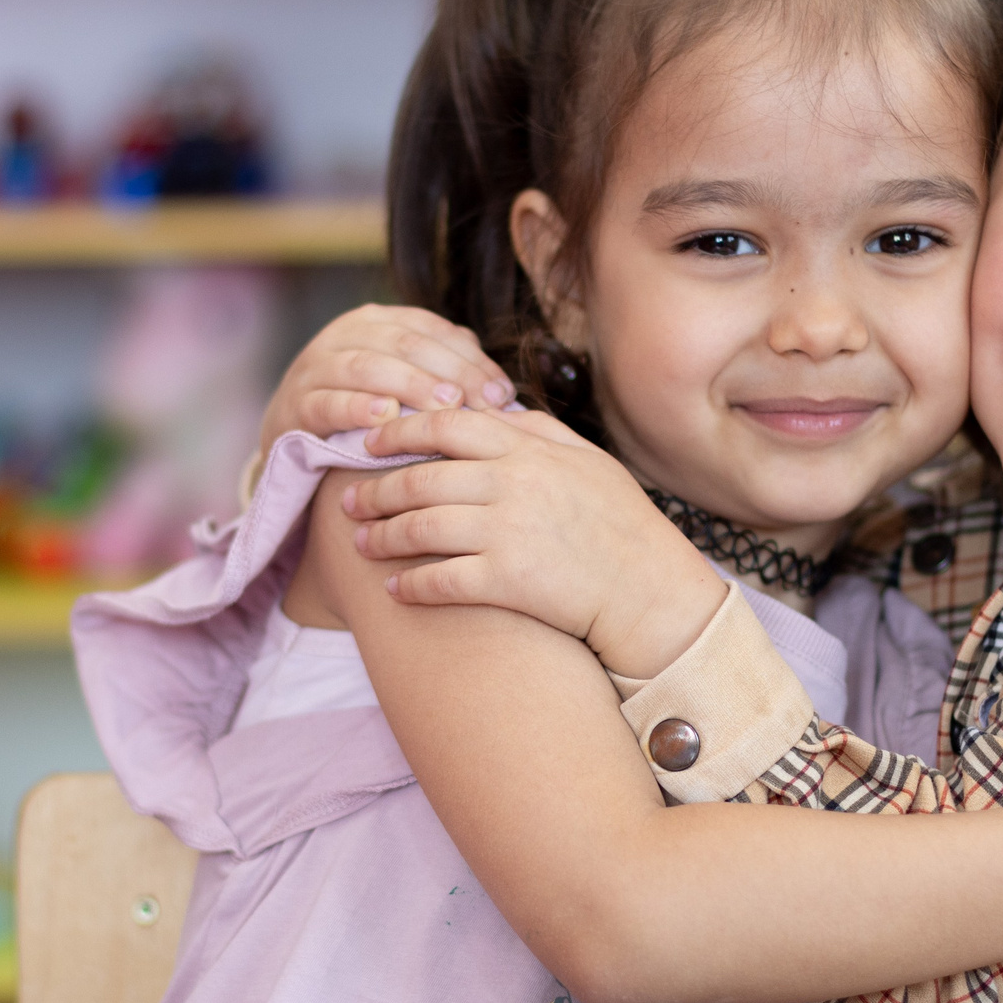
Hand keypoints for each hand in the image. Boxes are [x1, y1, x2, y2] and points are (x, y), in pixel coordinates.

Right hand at [258, 305, 516, 446]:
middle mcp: (346, 334)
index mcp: (379, 320)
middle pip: (406, 344)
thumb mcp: (404, 378)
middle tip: (481, 401)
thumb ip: (446, 370)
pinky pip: (326, 402)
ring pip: (366, 366)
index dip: (471, 360)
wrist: (295, 427)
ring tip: (444, 405)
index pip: (433, 330)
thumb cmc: (366, 402)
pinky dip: (355, 408)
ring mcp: (316, 366)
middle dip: (449, 372)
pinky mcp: (295, 403)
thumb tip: (500, 387)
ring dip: (409, 385)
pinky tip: (385, 417)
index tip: (503, 394)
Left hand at [343, 407, 727, 678]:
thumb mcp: (588, 462)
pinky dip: (410, 584)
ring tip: (362, 543)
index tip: (370, 442)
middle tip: (350, 500)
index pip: (446, 424)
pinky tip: (395, 589)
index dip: (399, 431)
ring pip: (421, 526)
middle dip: (376, 489)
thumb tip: (497, 411)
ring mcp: (508, 532)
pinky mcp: (508, 581)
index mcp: (530, 449)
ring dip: (383, 535)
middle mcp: (514, 484)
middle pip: (422, 477)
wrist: (652, 591)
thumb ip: (539, 433)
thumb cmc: (624, 527)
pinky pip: (440, 579)